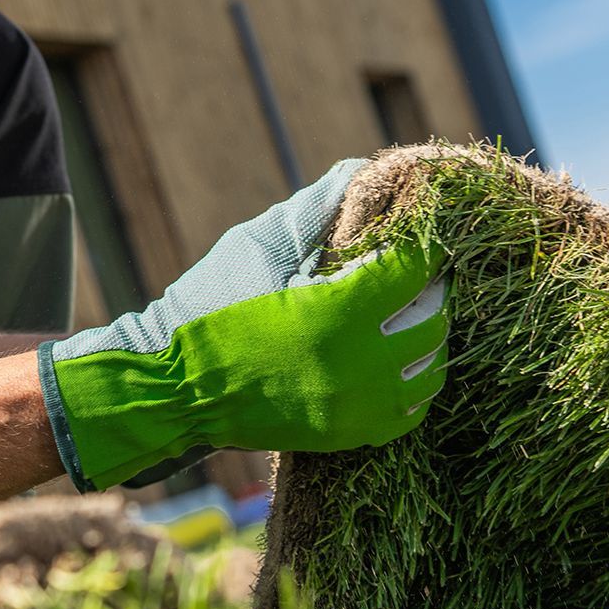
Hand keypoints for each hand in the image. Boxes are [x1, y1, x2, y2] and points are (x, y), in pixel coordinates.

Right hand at [36, 159, 450, 490]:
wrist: (174, 388)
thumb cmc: (208, 306)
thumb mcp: (257, 246)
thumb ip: (313, 210)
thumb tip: (358, 173)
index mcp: (338, 310)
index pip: (413, 269)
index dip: (425, 245)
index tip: (427, 230)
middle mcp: (361, 363)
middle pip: (433, 318)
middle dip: (435, 287)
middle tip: (426, 268)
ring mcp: (358, 406)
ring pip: (430, 369)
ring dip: (429, 334)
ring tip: (414, 311)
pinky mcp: (349, 435)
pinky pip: (410, 411)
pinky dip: (414, 381)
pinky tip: (400, 359)